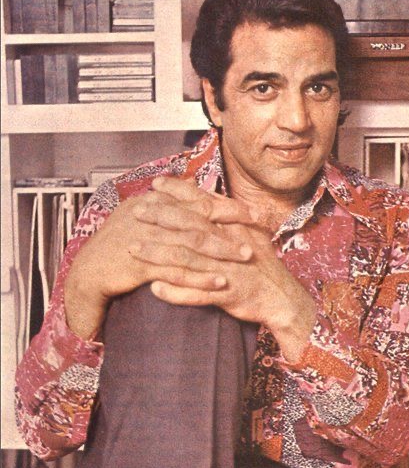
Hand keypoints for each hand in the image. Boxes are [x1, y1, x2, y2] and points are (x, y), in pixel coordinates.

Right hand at [64, 176, 255, 339]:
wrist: (89, 269)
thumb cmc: (120, 241)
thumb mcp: (143, 212)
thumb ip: (171, 201)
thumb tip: (197, 185)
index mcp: (155, 202)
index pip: (199, 200)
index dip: (228, 205)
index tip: (255, 211)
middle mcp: (152, 216)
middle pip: (200, 218)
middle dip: (233, 223)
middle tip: (260, 227)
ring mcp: (146, 239)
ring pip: (191, 244)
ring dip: (222, 250)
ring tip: (246, 256)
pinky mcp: (142, 265)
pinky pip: (176, 272)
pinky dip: (200, 278)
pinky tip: (220, 282)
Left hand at [131, 177, 316, 361]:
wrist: (282, 295)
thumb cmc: (261, 263)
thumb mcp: (249, 232)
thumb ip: (228, 215)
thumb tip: (208, 195)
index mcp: (234, 227)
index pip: (204, 203)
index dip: (179, 191)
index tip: (156, 183)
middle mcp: (230, 243)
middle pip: (192, 226)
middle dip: (161, 217)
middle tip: (136, 210)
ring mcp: (229, 268)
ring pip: (189, 258)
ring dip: (159, 254)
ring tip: (133, 249)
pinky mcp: (229, 293)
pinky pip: (200, 294)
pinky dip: (177, 293)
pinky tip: (154, 290)